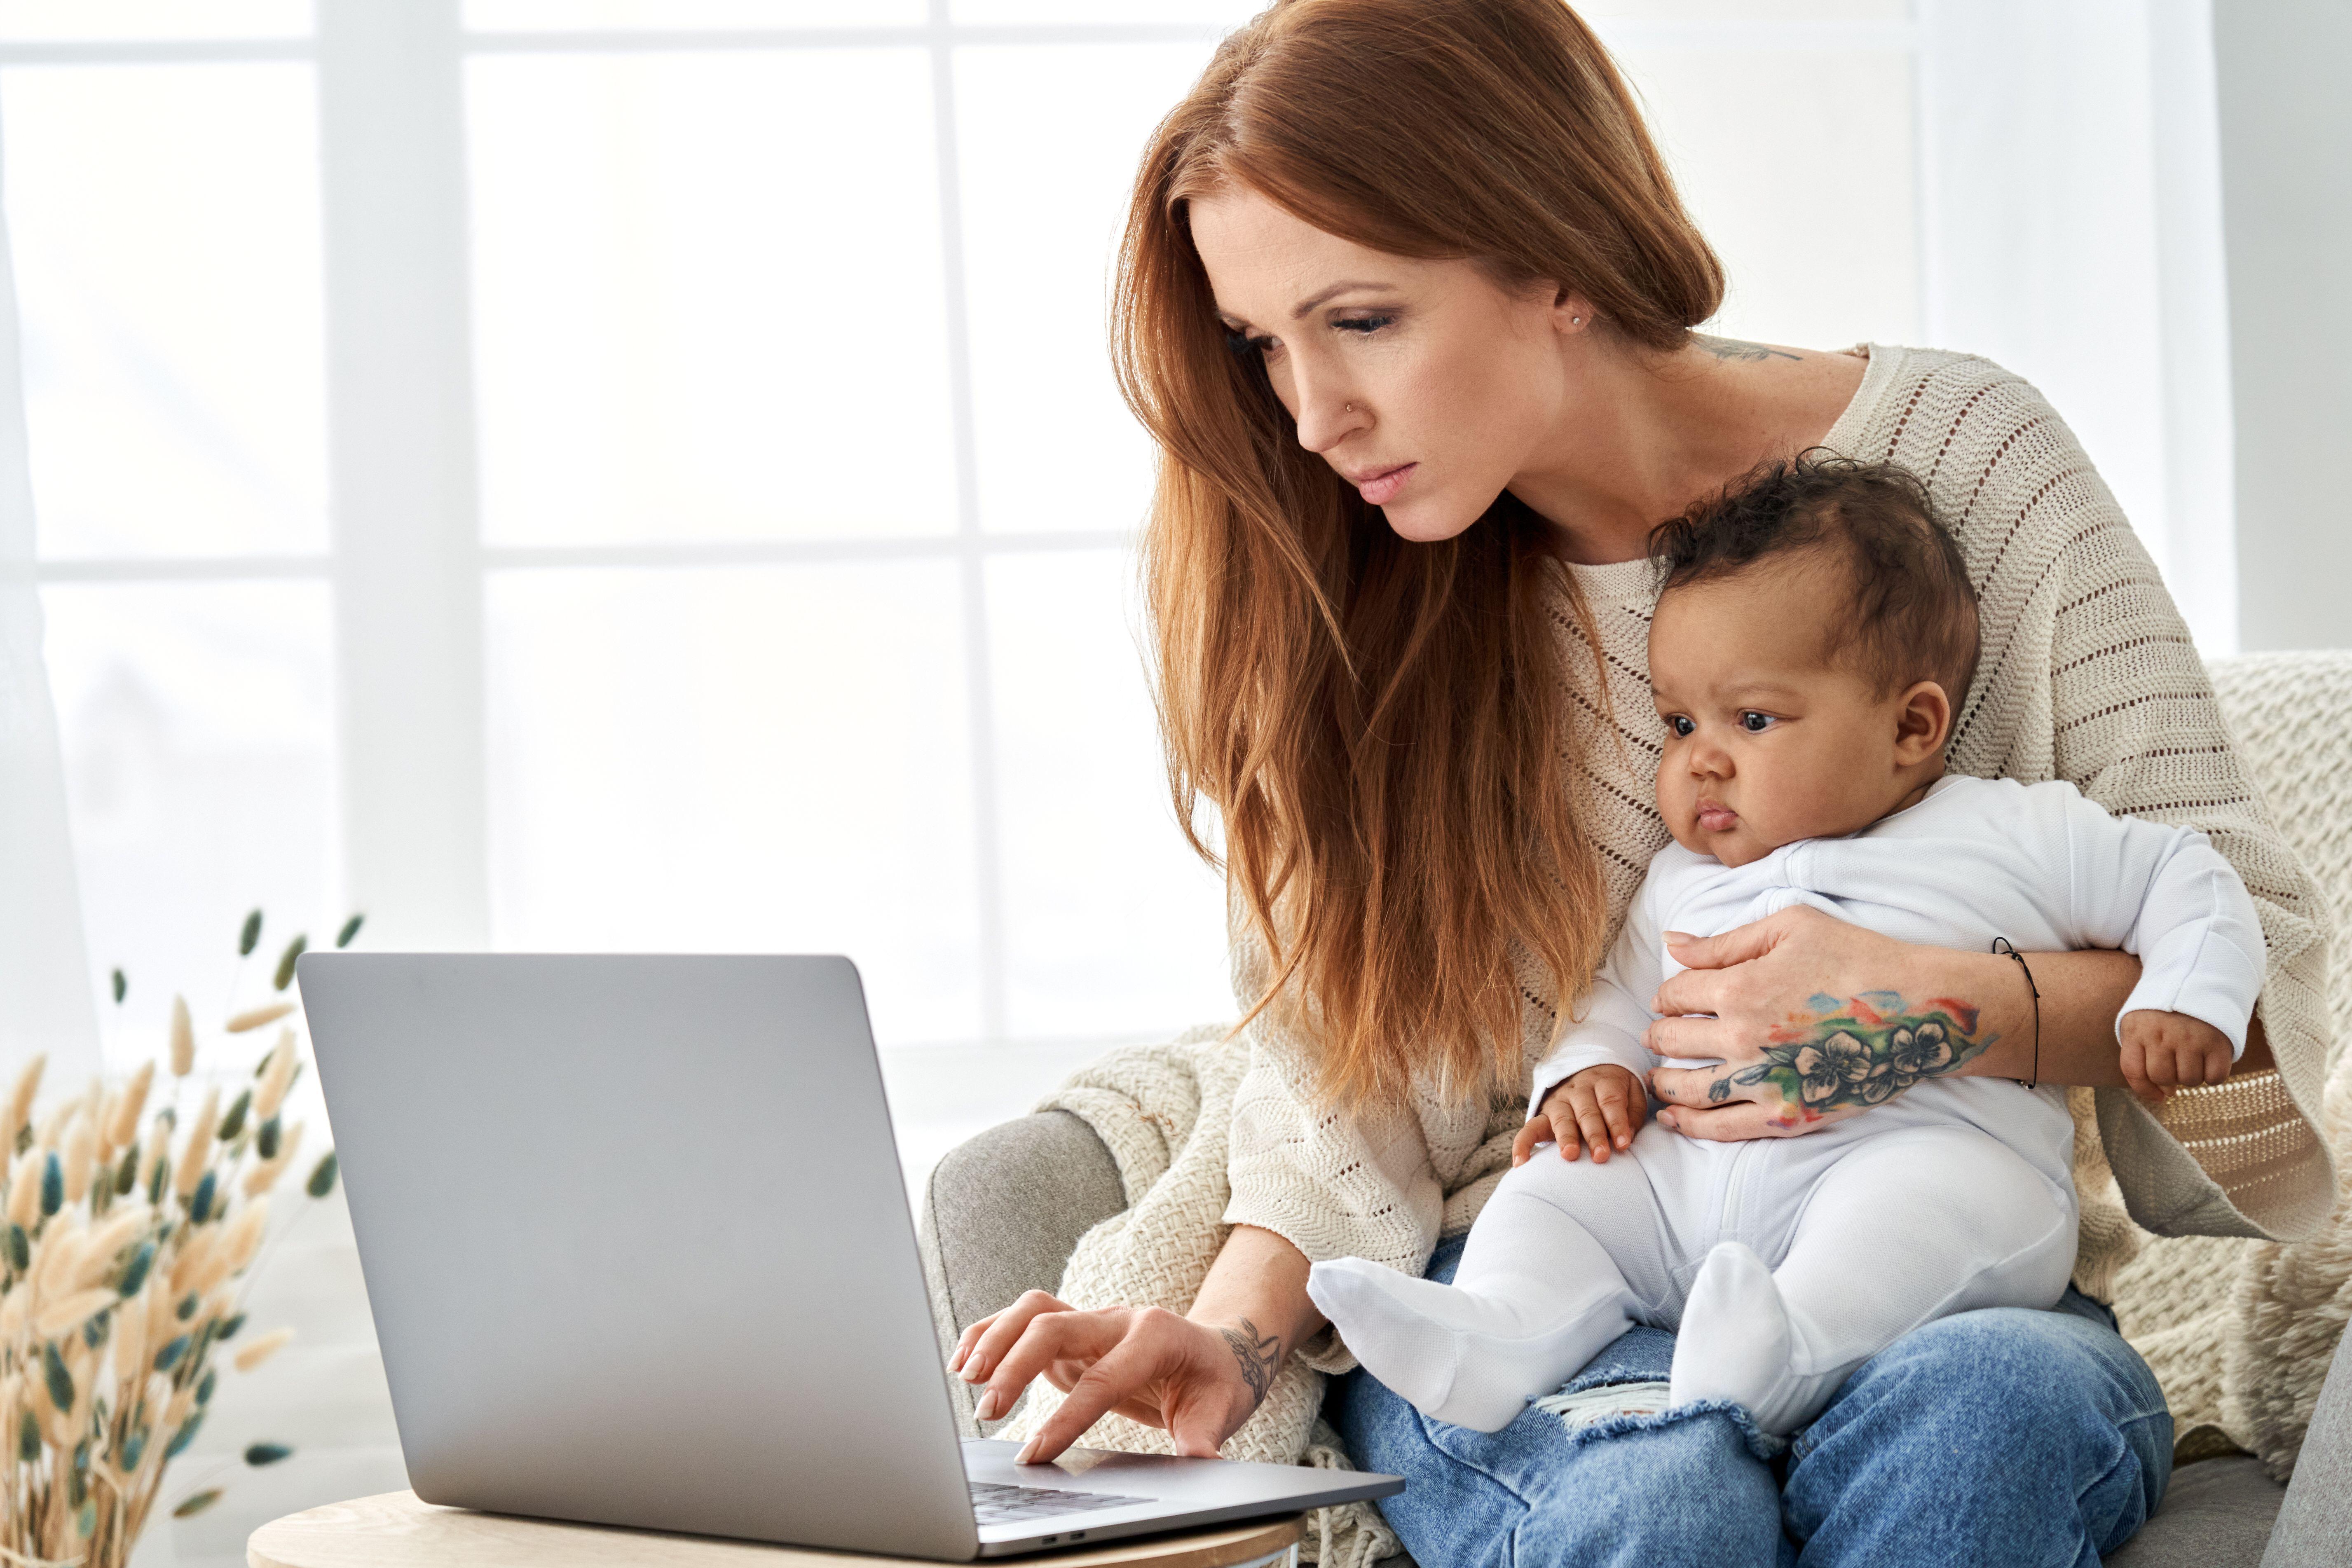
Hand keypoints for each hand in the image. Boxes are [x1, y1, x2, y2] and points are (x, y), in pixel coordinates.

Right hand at [949, 1289, 1264, 1463]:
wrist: (1217, 1350)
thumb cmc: (1216, 1380)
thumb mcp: (1221, 1408)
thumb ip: (1204, 1434)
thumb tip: (1203, 1460)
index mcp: (1154, 1337)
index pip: (1101, 1378)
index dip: (1066, 1417)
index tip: (1035, 1453)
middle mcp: (1117, 1319)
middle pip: (1054, 1326)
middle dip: (1014, 1365)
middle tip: (987, 1411)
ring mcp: (1091, 1321)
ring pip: (1033, 1311)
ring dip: (995, 1339)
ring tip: (964, 1377)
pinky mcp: (1071, 1331)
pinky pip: (1024, 1319)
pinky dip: (991, 1333)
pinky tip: (965, 1361)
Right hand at [1512, 1065, 1646, 1164]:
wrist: (1589, 1071)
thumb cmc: (1615, 1091)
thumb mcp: (1632, 1092)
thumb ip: (1633, 1112)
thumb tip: (1628, 1137)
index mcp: (1603, 1082)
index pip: (1609, 1101)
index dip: (1616, 1122)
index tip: (1623, 1144)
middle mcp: (1578, 1090)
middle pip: (1586, 1111)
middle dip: (1593, 1134)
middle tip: (1601, 1156)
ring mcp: (1558, 1102)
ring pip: (1561, 1118)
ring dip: (1565, 1137)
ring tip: (1569, 1155)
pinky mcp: (1543, 1115)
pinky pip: (1529, 1128)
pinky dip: (1522, 1144)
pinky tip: (1520, 1162)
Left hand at [1643, 906, 1996, 1140]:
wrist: (1920, 1008)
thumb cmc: (1857, 956)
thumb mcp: (1789, 928)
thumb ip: (1723, 942)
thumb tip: (1671, 941)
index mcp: (1739, 988)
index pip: (1675, 994)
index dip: (1667, 995)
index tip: (1667, 999)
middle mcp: (1742, 1039)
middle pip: (1673, 1042)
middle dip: (1659, 1037)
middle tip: (1657, 1036)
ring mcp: (1764, 1083)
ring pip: (1688, 1090)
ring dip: (1664, 1083)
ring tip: (1658, 1079)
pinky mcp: (1787, 1116)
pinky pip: (1723, 1128)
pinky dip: (1690, 1125)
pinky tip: (1673, 1119)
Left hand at [2118, 1009, 2231, 1105]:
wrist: (2198, 977)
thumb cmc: (2164, 1009)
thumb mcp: (2141, 1023)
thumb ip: (2141, 1056)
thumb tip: (2165, 1094)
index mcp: (2137, 1029)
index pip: (2133, 1071)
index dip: (2145, 1089)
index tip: (2159, 1095)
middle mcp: (2162, 1034)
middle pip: (2163, 1078)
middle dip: (2171, 1078)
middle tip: (2179, 1063)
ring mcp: (2190, 1038)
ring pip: (2190, 1080)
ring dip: (2193, 1075)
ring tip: (2194, 1055)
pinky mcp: (2218, 1041)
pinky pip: (2215, 1078)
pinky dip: (2214, 1075)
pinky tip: (2211, 1059)